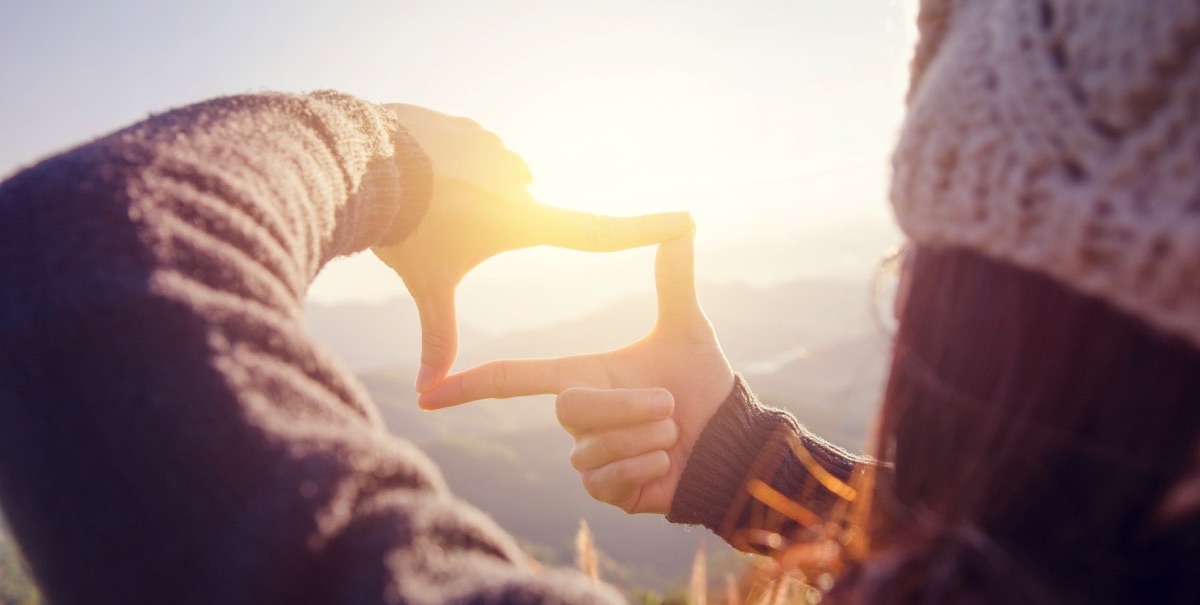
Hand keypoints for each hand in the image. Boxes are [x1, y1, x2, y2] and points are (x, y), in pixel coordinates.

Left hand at [373, 104, 692, 391]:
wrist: (364, 161)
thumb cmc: (405, 229)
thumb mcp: (427, 284)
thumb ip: (437, 334)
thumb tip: (429, 393)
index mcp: (525, 220)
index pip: (600, 233)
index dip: (646, 231)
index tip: (686, 221)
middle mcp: (523, 181)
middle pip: (524, 213)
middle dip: (491, 224)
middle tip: (450, 225)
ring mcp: (499, 149)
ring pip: (493, 182)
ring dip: (467, 193)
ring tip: (431, 200)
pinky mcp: (472, 128)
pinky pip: (468, 152)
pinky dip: (448, 166)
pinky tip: (420, 170)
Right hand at [419, 235, 734, 513]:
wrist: (729, 439)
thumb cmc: (703, 385)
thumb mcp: (686, 328)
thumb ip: (674, 279)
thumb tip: (684, 223)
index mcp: (581, 375)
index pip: (514, 379)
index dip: (470, 385)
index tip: (427, 392)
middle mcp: (576, 417)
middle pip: (570, 408)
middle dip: (627, 405)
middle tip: (668, 404)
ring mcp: (586, 457)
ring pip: (592, 448)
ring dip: (645, 437)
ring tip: (670, 432)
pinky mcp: (604, 491)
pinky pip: (607, 480)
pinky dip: (646, 467)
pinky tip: (665, 462)